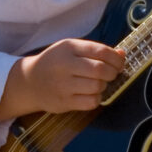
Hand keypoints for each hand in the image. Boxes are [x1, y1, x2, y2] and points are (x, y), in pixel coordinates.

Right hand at [0, 38, 123, 120]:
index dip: (116, 58)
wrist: (29, 82)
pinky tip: (91, 93)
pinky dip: (97, 98)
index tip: (119, 63)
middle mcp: (65, 66)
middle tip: (112, 74)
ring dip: (104, 85)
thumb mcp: (71, 49)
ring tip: (99, 83)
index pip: (100, 51)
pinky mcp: (63, 103)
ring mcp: (63, 86)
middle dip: (113, 73)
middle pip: (101, 70)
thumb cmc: (55, 62)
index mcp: (68, 48)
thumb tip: (122, 55)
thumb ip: (95, 50)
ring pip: (97, 87)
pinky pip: (91, 102)